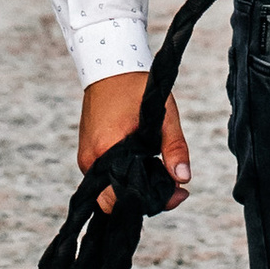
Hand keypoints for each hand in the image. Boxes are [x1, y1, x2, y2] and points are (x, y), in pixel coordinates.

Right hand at [78, 73, 191, 212]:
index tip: (178, 194)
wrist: (109, 67)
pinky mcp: (88, 155)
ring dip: (136, 186)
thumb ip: (174, 148)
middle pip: (117, 198)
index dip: (151, 201)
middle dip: (147, 197)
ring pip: (112, 189)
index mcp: (105, 151)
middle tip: (175, 188)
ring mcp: (86, 159)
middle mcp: (90, 160)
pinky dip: (125, 177)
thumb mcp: (163, 116)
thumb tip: (183, 179)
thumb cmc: (135, 87)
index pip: (121, 197)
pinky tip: (144, 166)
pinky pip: (107, 177)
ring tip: (162, 174)